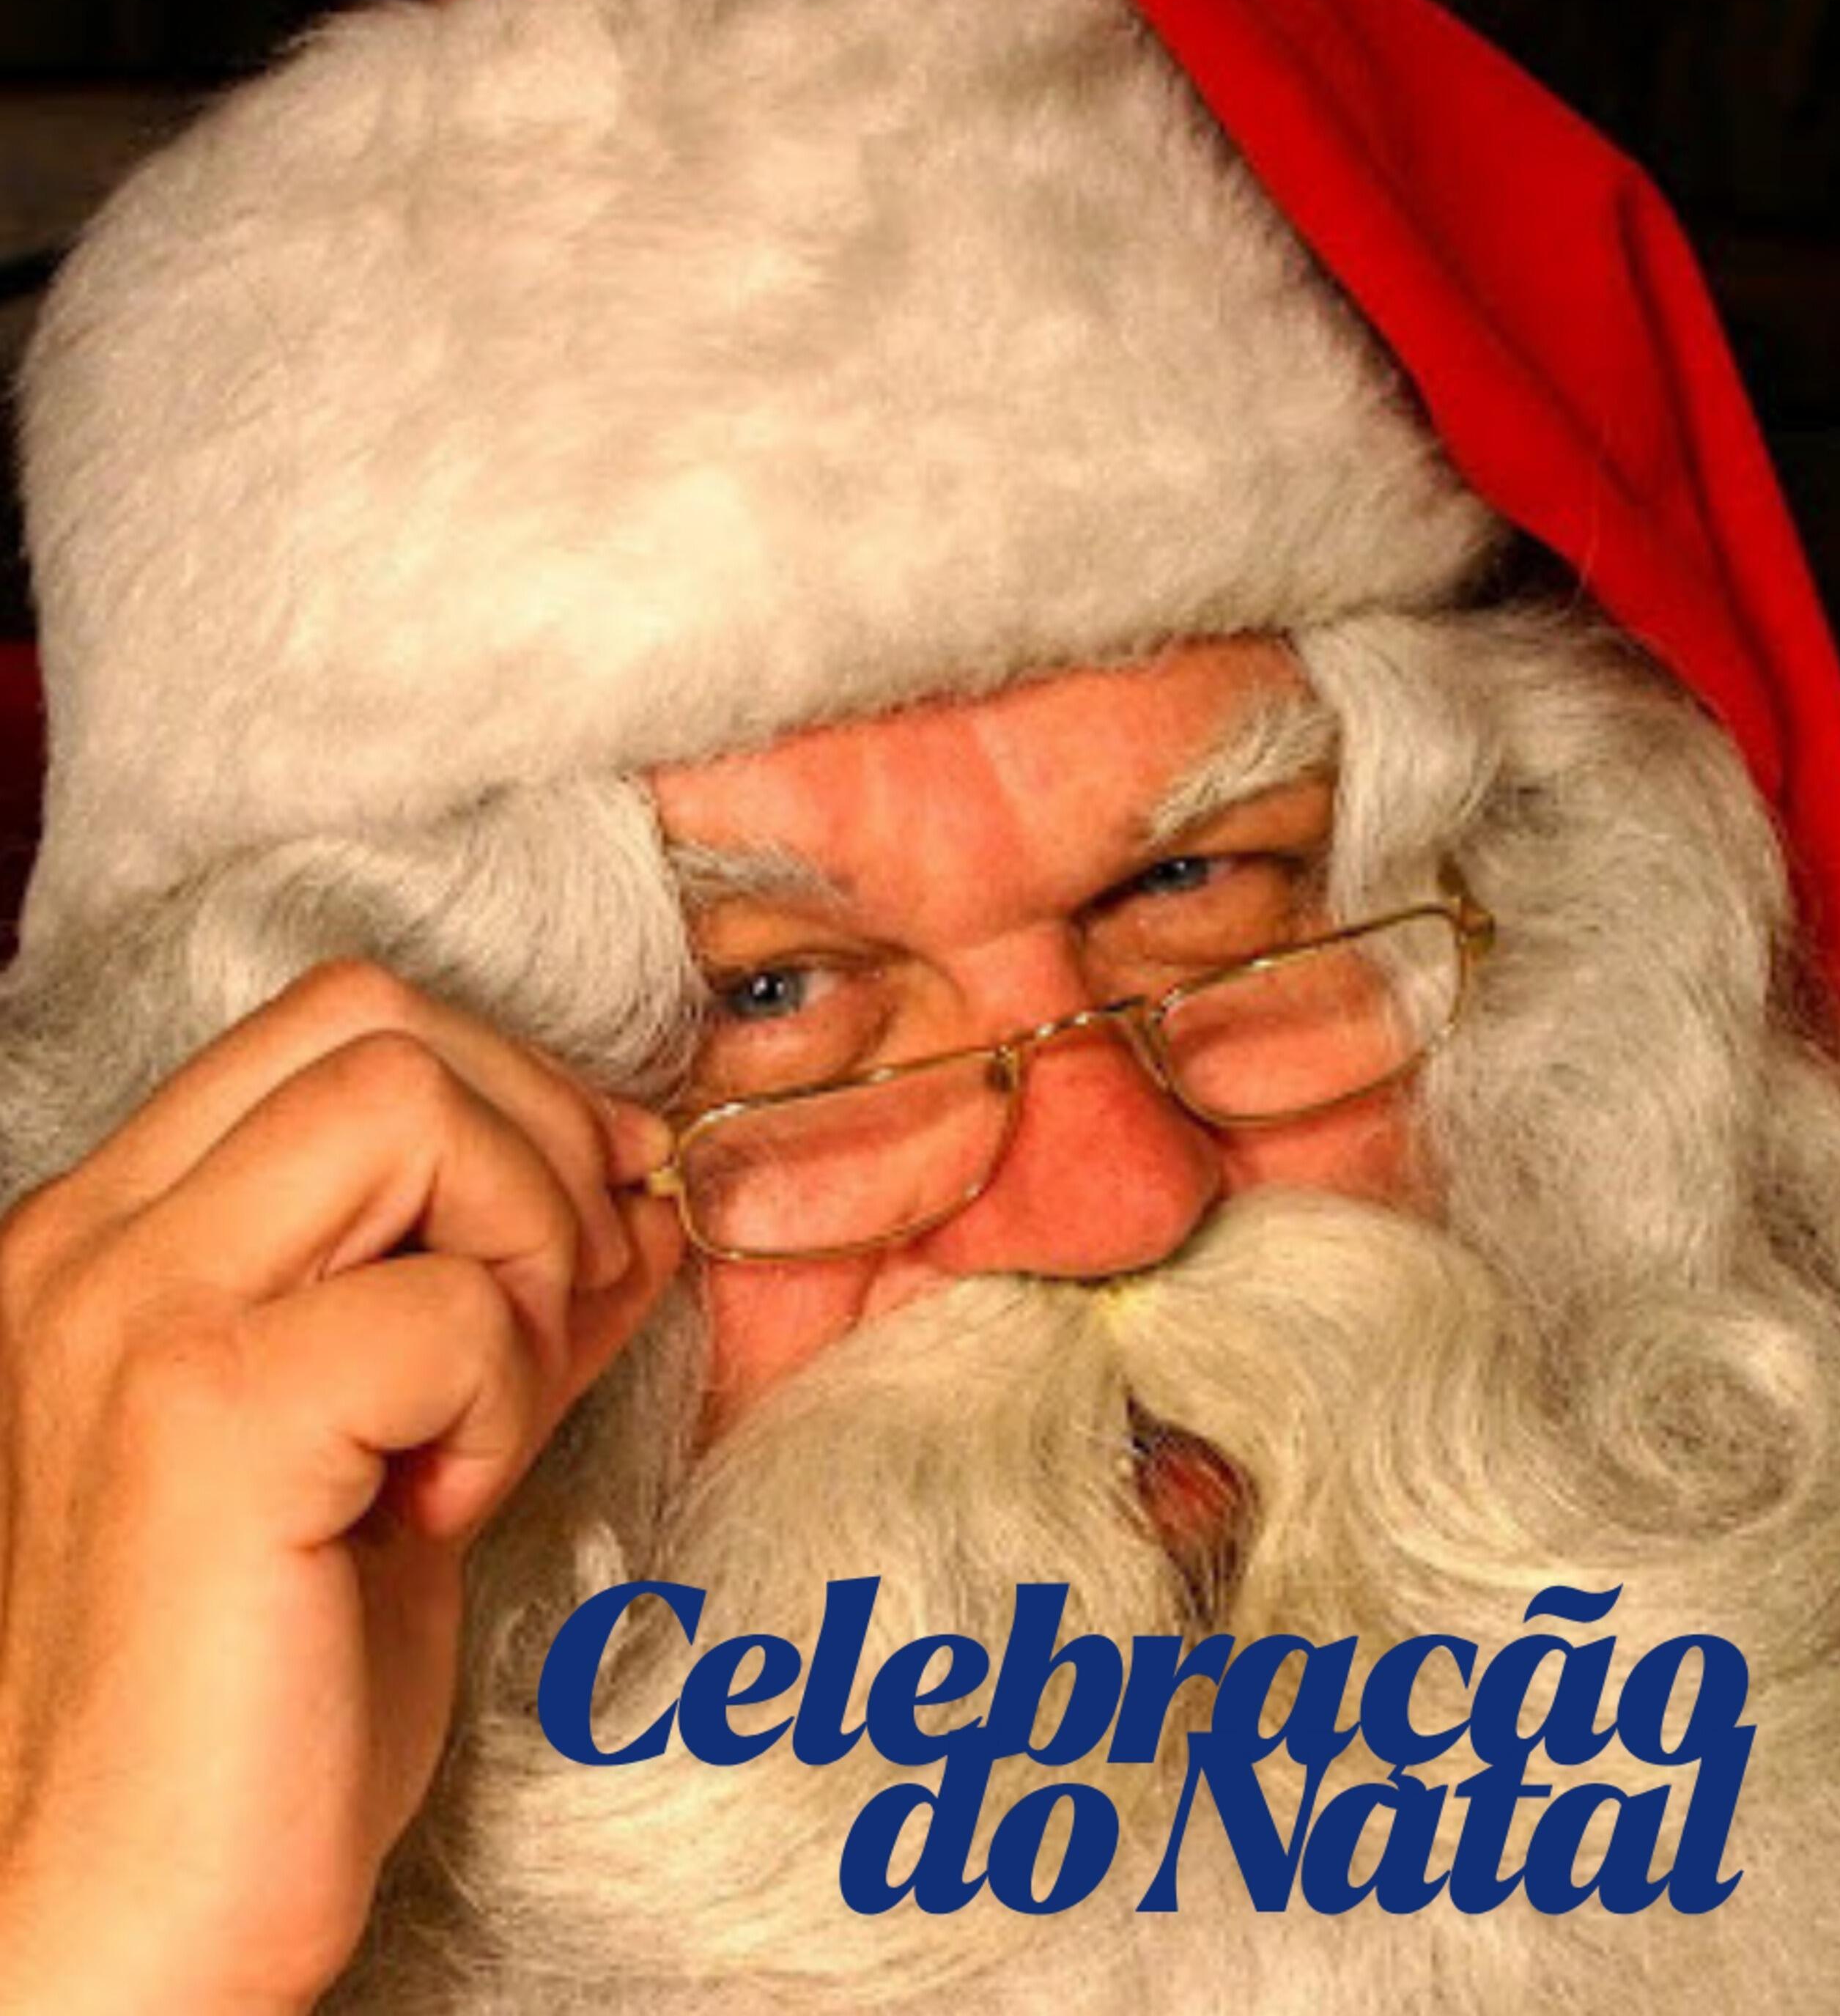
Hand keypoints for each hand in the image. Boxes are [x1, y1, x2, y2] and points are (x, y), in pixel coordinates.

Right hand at [0, 962, 683, 2014]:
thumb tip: (648, 1192)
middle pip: (383, 1025)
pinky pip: (447, 1302)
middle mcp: (97, 1243)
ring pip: (409, 1105)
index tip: (592, 1204)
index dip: (509, 1084)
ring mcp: (133, 1316)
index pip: (343, 1018)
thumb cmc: (269, 1684)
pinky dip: (503, 1387)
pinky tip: (445, 1505)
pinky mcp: (205, 1419)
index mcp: (126, 1232)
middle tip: (559, 1299)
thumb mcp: (413, 1441)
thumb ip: (510, 1300)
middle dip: (536, 1135)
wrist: (131, 1916)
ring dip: (524, 1238)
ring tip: (492, 1402)